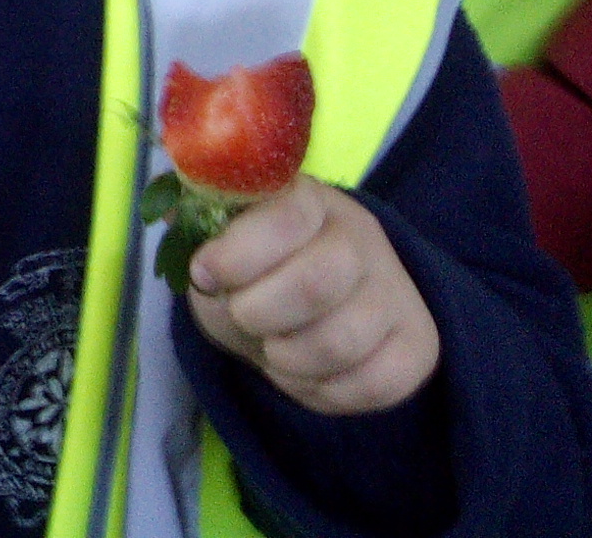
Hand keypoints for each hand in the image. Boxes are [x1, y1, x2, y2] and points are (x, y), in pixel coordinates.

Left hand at [184, 177, 442, 415]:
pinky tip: (303, 372)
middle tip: (242, 316)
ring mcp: (396, 292)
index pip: (284, 218)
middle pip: (314, 284)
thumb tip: (173, 221)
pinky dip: (323, 391)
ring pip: (339, 342)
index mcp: (310, 201)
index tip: (205, 274)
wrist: (312, 306)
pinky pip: (372, 385)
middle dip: (257, 313)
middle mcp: (363, 240)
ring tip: (271, 348)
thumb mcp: (222, 240)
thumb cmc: (256, 267)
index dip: (235, 254)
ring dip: (286, 359)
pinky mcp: (418, 346)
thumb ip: (201, 229)